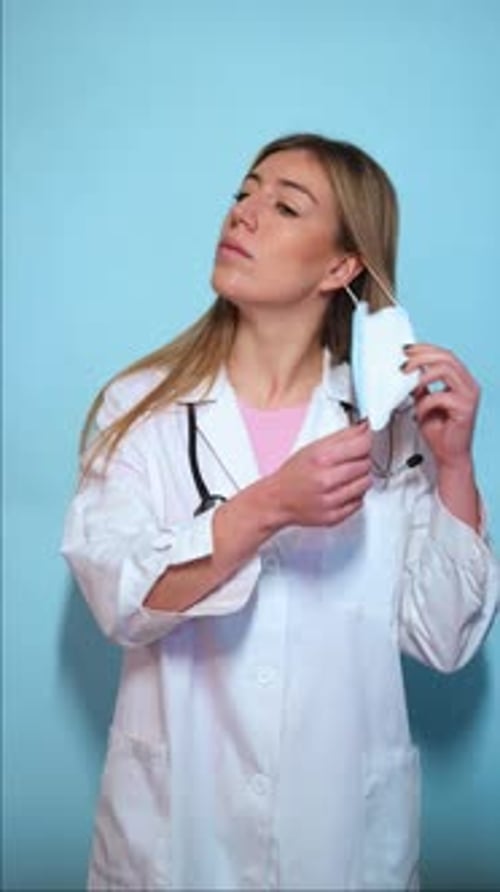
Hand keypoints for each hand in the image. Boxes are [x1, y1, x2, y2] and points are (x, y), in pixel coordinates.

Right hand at [271, 421, 372, 526]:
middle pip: (366, 464)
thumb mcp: (313, 447)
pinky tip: (341, 490)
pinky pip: (359, 502)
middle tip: (349, 461)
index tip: (364, 442)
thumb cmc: (294, 473)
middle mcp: (326, 480)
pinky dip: (354, 495)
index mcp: (321, 459)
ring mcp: (331, 501)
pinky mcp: (334, 517)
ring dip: (360, 478)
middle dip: (361, 460)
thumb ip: (342, 436)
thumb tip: (364, 427)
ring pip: (366, 484)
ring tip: (345, 477)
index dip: (366, 442)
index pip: (362, 445)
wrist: (278, 500)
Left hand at [402, 343, 479, 470]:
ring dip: (422, 374)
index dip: (424, 349)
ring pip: (446, 369)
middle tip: (403, 365)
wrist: (448, 456)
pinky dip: (425, 403)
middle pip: (446, 357)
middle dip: (421, 357)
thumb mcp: (424, 403)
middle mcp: (468, 384)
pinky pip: (441, 396)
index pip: (445, 354)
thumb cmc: (440, 432)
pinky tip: (419, 413)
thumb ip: (419, 387)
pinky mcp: (465, 408)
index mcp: (461, 380)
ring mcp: (469, 395)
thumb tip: (406, 372)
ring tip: (409, 384)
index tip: (406, 350)